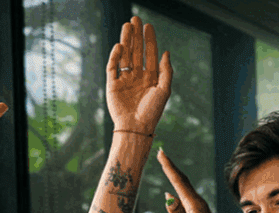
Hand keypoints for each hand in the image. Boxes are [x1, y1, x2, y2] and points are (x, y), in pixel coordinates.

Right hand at [106, 17, 171, 137]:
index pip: (149, 54)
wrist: (135, 128)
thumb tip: (166, 52)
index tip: (149, 26)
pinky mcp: (112, 86)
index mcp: (150, 78)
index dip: (149, 40)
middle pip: (136, 52)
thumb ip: (166, 71)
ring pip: (124, 56)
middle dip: (136, 36)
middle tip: (135, 19)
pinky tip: (120, 46)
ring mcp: (124, 81)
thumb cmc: (152, 112)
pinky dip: (115, 57)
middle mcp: (137, 77)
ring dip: (126, 41)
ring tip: (127, 26)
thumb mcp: (164, 90)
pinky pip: (112, 68)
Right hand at [158, 149, 240, 212]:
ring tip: (167, 167)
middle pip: (182, 180)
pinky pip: (185, 197)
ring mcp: (198, 209)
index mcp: (194, 204)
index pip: (178, 181)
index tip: (160, 153)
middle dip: (171, 166)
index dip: (169, 167)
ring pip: (184, 187)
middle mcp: (197, 203)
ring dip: (175, 176)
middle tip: (161, 153)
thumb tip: (167, 196)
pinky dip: (178, 189)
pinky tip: (175, 193)